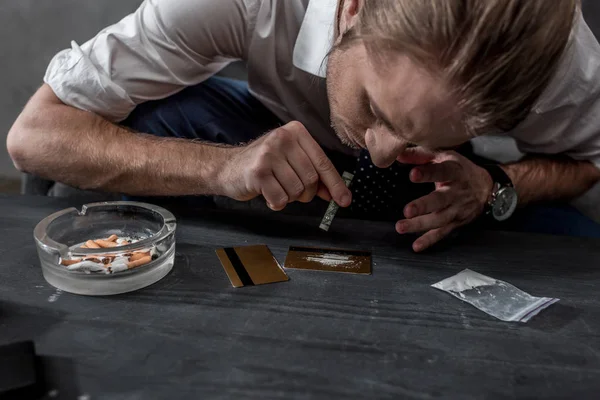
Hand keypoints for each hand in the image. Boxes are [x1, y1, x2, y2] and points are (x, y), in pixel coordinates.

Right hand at [218, 121, 351, 210]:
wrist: (228, 167)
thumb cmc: (263, 165)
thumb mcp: (291, 161)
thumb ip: (314, 174)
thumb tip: (337, 194)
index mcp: (296, 132)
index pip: (323, 162)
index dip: (335, 184)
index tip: (344, 200)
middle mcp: (283, 138)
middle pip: (311, 178)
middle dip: (306, 193)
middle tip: (294, 192)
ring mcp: (269, 153)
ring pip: (297, 190)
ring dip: (290, 198)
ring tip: (277, 188)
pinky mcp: (257, 171)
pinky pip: (280, 198)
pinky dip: (276, 203)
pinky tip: (268, 194)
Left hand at [395, 147, 493, 251]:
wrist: (486, 187)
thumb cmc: (459, 169)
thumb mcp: (444, 156)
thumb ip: (421, 155)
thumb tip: (398, 154)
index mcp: (454, 172)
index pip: (441, 171)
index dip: (427, 173)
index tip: (413, 174)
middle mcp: (456, 192)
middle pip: (440, 200)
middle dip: (423, 206)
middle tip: (407, 211)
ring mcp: (457, 209)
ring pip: (439, 219)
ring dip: (420, 225)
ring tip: (401, 227)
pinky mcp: (456, 222)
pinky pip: (442, 233)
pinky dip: (429, 240)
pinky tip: (416, 246)